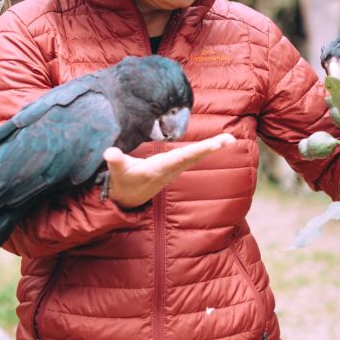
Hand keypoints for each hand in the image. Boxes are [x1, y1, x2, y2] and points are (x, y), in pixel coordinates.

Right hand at [103, 133, 235, 208]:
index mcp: (159, 168)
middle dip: (211, 148)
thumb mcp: (116, 172)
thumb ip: (115, 161)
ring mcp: (173, 170)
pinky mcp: (173, 168)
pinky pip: (192, 157)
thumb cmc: (122, 181)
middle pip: (194, 157)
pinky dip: (204, 150)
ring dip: (211, 148)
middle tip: (230, 139)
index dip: (198, 150)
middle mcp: (170, 169)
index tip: (215, 145)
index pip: (182, 157)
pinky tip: (214, 145)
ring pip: (195, 157)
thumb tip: (109, 152)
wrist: (126, 199)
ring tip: (228, 140)